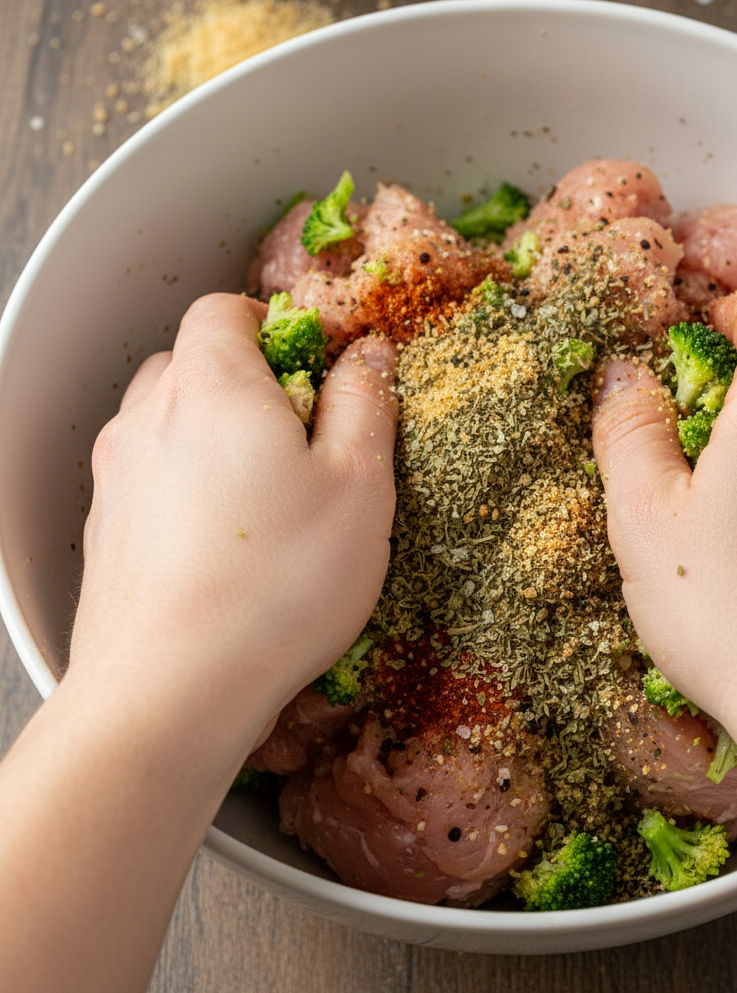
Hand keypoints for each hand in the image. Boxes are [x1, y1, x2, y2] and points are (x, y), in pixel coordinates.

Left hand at [70, 293, 397, 728]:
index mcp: (212, 386)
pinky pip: (150, 482)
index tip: (317, 370)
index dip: (278, 327)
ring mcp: (116, 476)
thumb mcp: (359, 485)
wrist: (173, 690)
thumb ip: (366, 403)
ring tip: (264, 499)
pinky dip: (186, 490)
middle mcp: (148, 418)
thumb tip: (368, 355)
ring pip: (166, 424)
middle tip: (300, 438)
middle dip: (246, 384)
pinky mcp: (104, 532)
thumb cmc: (279, 583)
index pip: (227, 310)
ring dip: (212, 437)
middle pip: (192, 363)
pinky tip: (226, 546)